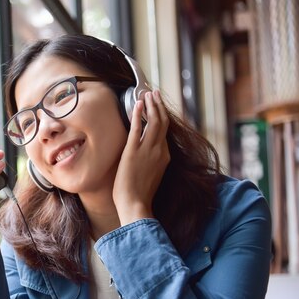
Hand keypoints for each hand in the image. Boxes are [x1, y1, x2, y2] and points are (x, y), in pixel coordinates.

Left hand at [113, 90, 169, 225]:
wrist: (135, 205)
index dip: (161, 116)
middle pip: (163, 122)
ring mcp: (148, 150)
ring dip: (151, 105)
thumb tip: (146, 157)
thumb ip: (152, 163)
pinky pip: (137, 128)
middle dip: (159, 105)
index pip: (164, 131)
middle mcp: (159, 150)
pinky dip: (138, 114)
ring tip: (148, 94)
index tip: (157, 106)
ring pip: (154, 121)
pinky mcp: (133, 152)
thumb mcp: (151, 175)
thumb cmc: (140, 195)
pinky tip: (138, 104)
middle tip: (154, 94)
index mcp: (165, 156)